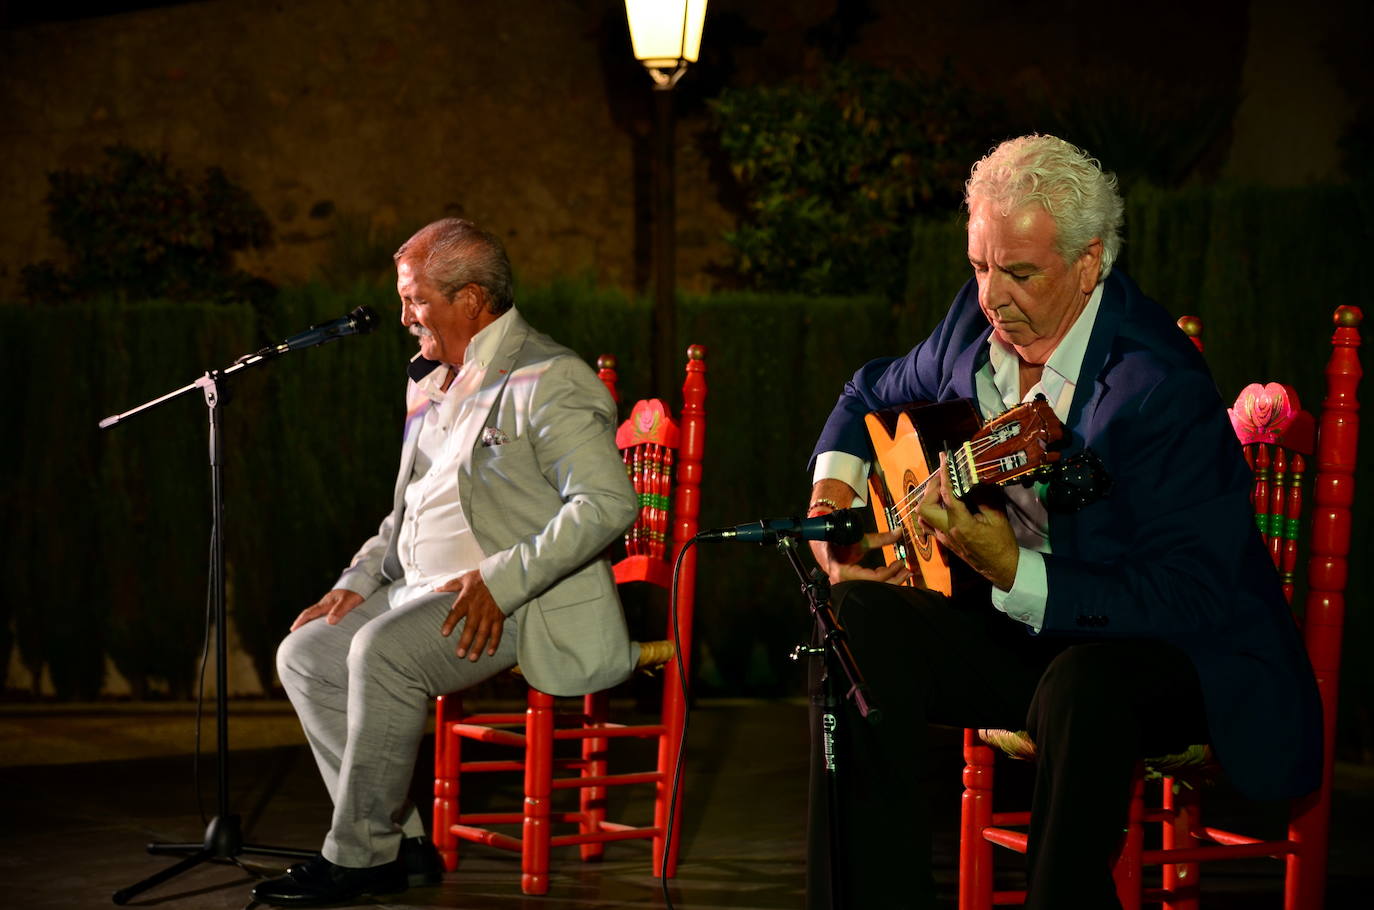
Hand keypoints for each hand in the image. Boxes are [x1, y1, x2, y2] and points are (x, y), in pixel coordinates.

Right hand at [291, 589, 363, 630]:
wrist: (362, 580)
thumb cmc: (355, 591)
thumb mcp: (348, 601)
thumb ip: (339, 610)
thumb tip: (329, 622)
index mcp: (326, 603)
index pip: (309, 613)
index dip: (301, 621)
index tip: (292, 629)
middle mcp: (326, 603)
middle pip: (310, 613)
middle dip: (302, 621)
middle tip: (294, 631)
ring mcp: (330, 602)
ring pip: (317, 612)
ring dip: (310, 620)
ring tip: (306, 630)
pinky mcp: (336, 603)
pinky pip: (324, 612)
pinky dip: (320, 618)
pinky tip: (323, 622)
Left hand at [436, 570, 504, 660]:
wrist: (503, 576)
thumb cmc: (482, 578)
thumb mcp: (464, 578)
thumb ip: (450, 586)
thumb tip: (436, 589)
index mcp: (467, 599)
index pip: (456, 612)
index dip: (450, 623)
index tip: (444, 633)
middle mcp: (478, 609)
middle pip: (470, 628)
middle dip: (465, 642)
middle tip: (460, 654)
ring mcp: (489, 615)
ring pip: (484, 633)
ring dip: (478, 646)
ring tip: (472, 658)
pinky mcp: (499, 617)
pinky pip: (497, 632)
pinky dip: (495, 642)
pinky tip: (490, 652)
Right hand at [806, 478, 909, 585]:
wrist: (821, 542)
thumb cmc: (836, 540)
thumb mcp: (859, 538)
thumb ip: (880, 538)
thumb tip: (898, 532)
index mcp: (843, 572)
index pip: (872, 578)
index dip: (890, 572)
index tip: (900, 563)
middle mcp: (844, 582)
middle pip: (874, 588)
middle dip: (893, 581)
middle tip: (906, 571)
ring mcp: (846, 585)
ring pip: (872, 589)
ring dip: (889, 582)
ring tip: (902, 573)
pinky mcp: (850, 584)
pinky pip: (868, 586)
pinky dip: (880, 580)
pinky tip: (888, 572)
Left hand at [917, 452, 1018, 589]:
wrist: (1001, 568)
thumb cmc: (1002, 542)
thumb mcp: (997, 517)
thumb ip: (983, 498)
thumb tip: (973, 479)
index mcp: (960, 524)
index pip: (946, 494)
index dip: (944, 474)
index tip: (943, 459)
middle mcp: (946, 531)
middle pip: (924, 506)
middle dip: (931, 487)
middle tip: (944, 476)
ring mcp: (942, 537)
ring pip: (922, 516)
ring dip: (928, 499)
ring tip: (941, 488)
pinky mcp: (943, 541)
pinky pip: (928, 523)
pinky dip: (930, 510)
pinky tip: (942, 503)